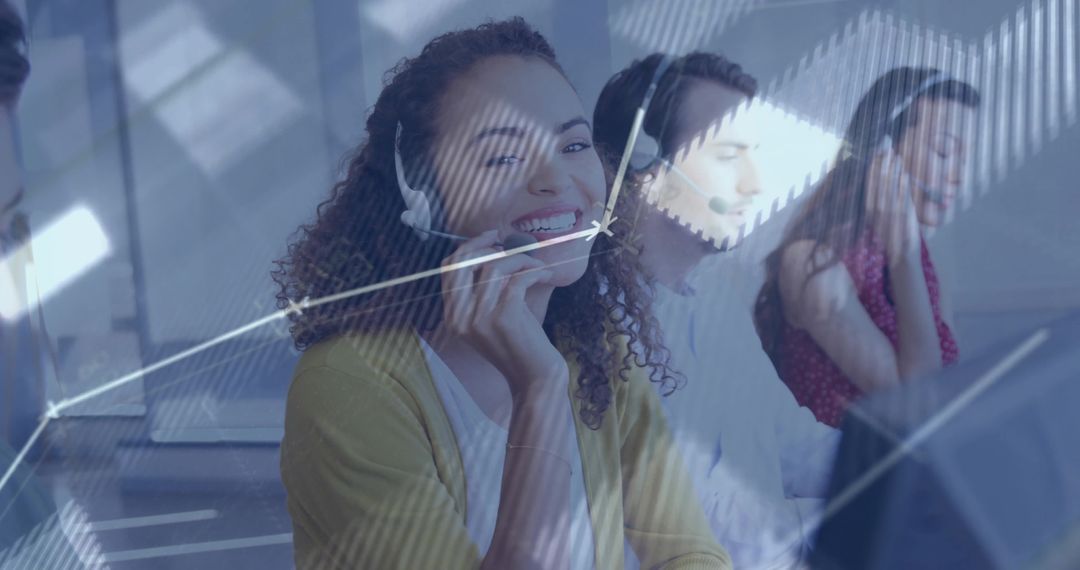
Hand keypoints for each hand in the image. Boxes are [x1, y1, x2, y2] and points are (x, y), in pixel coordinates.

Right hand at [440, 230, 567, 397]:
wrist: (534, 378)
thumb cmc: (519, 344)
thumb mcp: (493, 317)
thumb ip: (486, 289)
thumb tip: (496, 249)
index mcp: (453, 317)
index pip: (449, 269)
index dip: (469, 247)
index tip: (491, 238)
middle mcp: (460, 317)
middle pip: (463, 262)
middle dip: (487, 245)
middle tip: (512, 245)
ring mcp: (480, 318)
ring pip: (494, 266)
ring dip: (520, 259)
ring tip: (536, 267)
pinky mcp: (504, 317)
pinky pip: (517, 278)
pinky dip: (534, 270)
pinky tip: (545, 275)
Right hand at [866, 148, 920, 265]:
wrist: (902, 254)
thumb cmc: (891, 235)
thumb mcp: (879, 218)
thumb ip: (878, 202)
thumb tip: (878, 184)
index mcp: (870, 209)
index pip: (869, 184)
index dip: (872, 167)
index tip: (876, 153)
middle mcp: (878, 209)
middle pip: (878, 181)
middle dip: (881, 163)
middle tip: (885, 146)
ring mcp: (891, 211)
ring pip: (890, 186)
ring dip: (892, 169)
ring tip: (894, 155)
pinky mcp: (904, 214)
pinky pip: (902, 195)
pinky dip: (903, 183)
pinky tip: (904, 172)